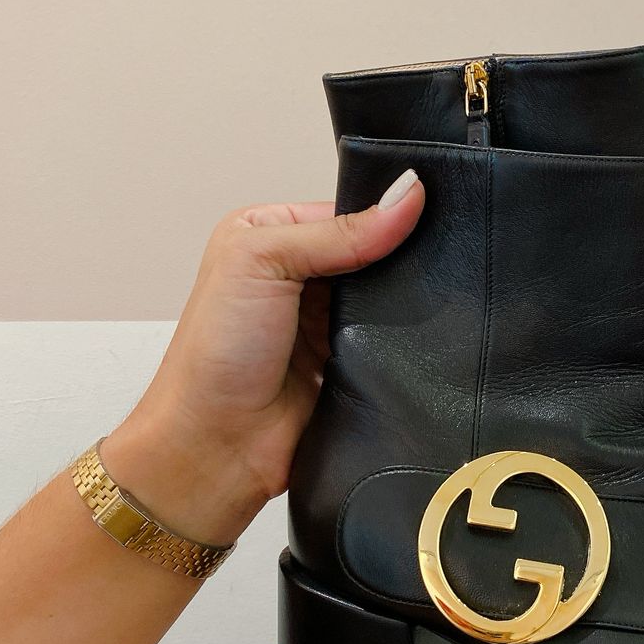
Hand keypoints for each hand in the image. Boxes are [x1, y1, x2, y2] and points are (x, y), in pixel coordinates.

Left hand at [101, 168, 423, 544]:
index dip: (382, 211)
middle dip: (398, 257)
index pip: (345, 209)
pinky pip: (397, 342)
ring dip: (405, 302)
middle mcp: (299, 276)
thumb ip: (336, 232)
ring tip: (427, 299)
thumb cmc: (215, 354)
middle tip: (428, 258)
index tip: (423, 210)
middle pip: (373, 251)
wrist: (217, 447)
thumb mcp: (261, 262)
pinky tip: (423, 336)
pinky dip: (409, 340)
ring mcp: (328, 322)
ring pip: (390, 297)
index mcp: (269, 235)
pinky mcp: (354, 364)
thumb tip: (406, 196)